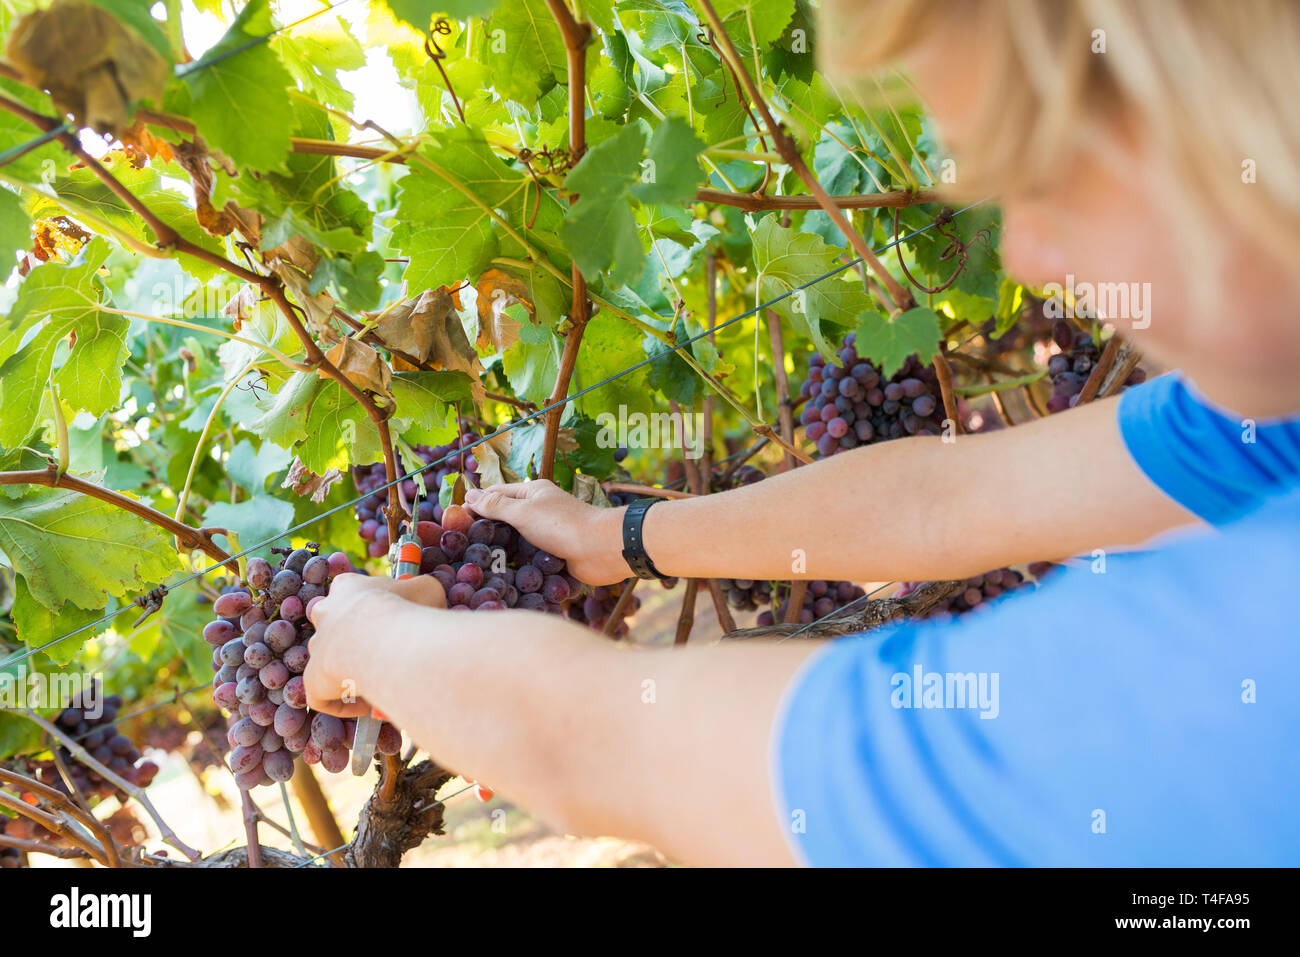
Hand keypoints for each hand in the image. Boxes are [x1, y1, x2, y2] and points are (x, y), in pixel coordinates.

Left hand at [304, 573, 444, 715]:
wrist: (387, 640)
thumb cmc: (408, 610)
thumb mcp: (427, 589)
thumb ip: (420, 594)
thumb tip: (426, 606)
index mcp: (347, 588)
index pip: (349, 591)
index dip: (368, 605)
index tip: (388, 617)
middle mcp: (326, 614)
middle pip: (332, 624)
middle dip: (351, 637)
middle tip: (380, 651)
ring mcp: (317, 647)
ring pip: (327, 660)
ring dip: (349, 670)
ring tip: (380, 680)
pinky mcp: (313, 681)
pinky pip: (322, 696)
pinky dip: (344, 703)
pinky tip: (368, 704)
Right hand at [464, 480, 630, 584]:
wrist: (602, 550)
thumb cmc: (563, 525)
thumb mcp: (523, 512)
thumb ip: (496, 506)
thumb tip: (470, 495)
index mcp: (534, 493)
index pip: (497, 494)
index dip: (476, 504)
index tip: (455, 519)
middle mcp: (541, 511)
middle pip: (507, 520)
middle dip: (487, 532)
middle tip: (461, 548)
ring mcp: (549, 534)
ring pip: (519, 543)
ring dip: (504, 553)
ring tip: (477, 567)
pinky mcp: (556, 556)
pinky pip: (532, 561)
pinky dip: (520, 567)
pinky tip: (503, 578)